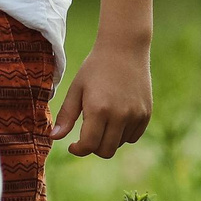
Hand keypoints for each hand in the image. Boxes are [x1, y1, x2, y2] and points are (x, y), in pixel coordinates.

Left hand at [52, 39, 152, 157]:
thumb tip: (53, 137)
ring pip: (120, 144)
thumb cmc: (95, 68)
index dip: (79, 150)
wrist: (124, 49)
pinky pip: (133, 136)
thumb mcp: (76, 89)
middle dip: (93, 148)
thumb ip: (66, 115)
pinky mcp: (147, 113)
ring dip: (108, 139)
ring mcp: (136, 115)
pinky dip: (123, 134)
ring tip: (102, 119)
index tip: (73, 145)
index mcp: (99, 110)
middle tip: (86, 136)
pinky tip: (115, 118)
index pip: (89, 146)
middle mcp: (120, 115)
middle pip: (106, 151)